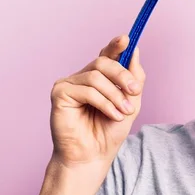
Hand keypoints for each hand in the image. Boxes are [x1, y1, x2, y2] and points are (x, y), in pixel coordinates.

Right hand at [49, 35, 145, 170]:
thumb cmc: (109, 132)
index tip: (127, 39)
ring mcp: (69, 84)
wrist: (94, 156)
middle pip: (103, 62)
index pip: (107, 55)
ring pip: (96, 77)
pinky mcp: (59, 93)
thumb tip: (133, 50)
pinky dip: (103, 102)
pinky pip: (86, 90)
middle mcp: (82, 77)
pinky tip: (111, 115)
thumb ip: (134, 77)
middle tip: (134, 91)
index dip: (116, 45)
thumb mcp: (130, 102)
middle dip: (122, 75)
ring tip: (122, 111)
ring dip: (114, 95)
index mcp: (99, 77)